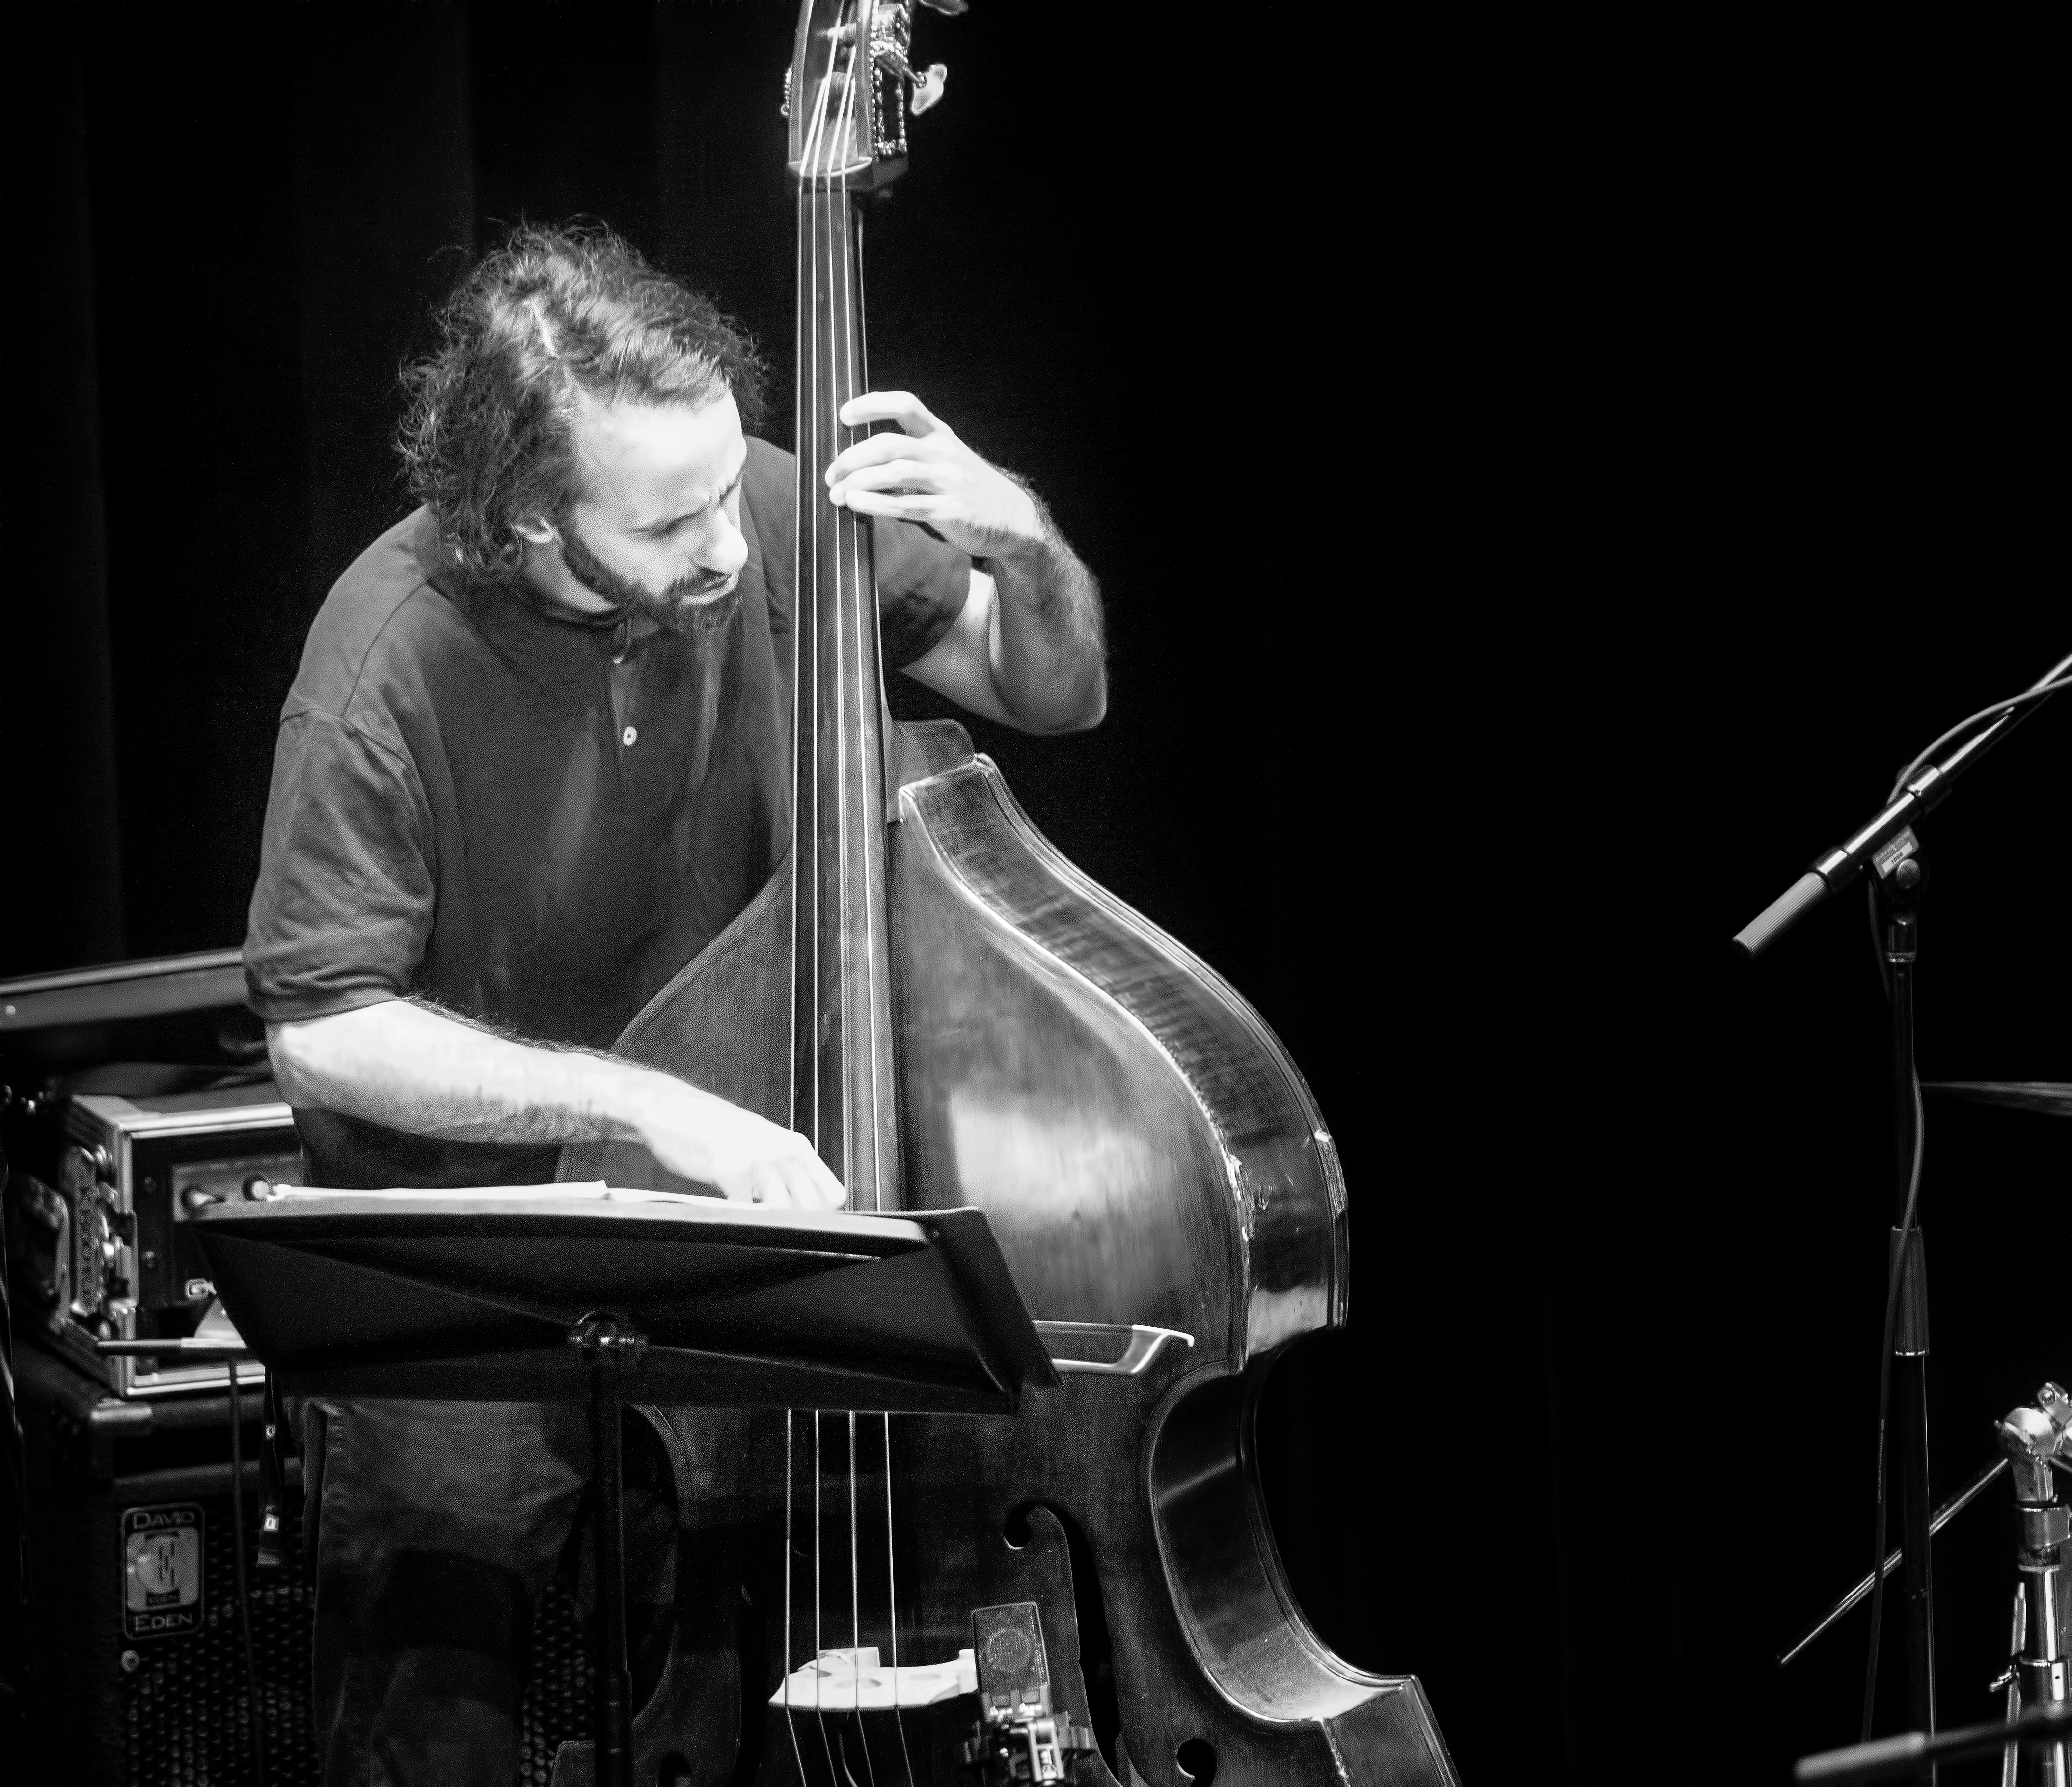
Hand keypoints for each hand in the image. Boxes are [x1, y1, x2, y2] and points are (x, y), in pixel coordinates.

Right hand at [633, 1080, 845, 1208]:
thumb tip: (806, 1208)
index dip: (822, 1215)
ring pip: (782, 1209)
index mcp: (797, 1147)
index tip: (807, 1224)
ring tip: (756, 1222)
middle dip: (798, 1223)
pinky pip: (745, 1208)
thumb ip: (787, 1171)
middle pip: (811, 1206)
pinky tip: (733, 1213)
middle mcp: (783, 1152)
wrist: (678, 1112)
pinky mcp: (730, 1170)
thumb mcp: (766, 1144)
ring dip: (770, 1220)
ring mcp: (758, 1161)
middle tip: (780, 1229)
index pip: (832, 1194)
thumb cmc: (722, 1134)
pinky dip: (741, 1216)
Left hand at [825, 392, 1044, 559]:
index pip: (905, 404)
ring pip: (895, 473)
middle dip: (853, 457)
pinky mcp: (950, 511)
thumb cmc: (969, 490)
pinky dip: (876, 504)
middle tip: (831, 473)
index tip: (844, 415)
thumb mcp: (946, 460)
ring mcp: (948, 481)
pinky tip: (857, 504)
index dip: (872, 404)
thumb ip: (912, 455)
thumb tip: (862, 460)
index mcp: (940, 435)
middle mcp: (943, 453)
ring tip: (837, 493)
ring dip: (859, 482)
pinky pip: (906, 505)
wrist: (1011, 519)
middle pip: (890, 444)